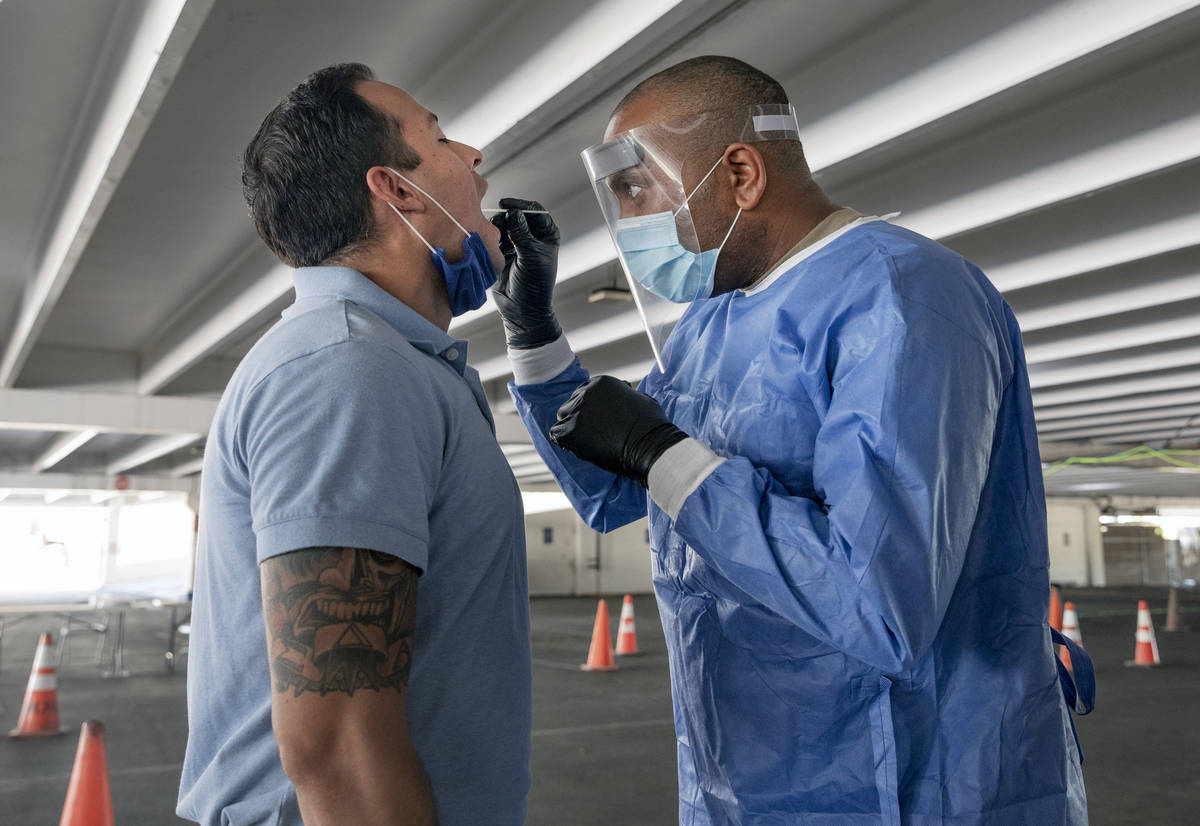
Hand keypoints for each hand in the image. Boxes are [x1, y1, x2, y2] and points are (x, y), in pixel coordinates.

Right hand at [491, 197, 560, 348]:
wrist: (521, 309)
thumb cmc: (534, 285)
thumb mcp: (530, 256)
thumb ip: (521, 233)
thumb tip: (513, 212)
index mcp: (546, 234)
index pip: (534, 210)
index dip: (520, 205)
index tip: (506, 205)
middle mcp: (532, 236)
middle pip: (515, 215)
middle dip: (505, 218)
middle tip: (497, 227)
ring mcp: (516, 244)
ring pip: (502, 225)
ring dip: (496, 229)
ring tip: (494, 240)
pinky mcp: (502, 252)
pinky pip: (493, 237)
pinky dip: (489, 238)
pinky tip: (488, 246)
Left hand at [549, 375, 687, 486]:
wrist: (650, 446)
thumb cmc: (651, 425)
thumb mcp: (639, 398)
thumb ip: (623, 394)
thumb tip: (624, 390)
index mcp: (601, 382)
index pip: (584, 392)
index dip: (590, 409)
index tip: (597, 421)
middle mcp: (586, 392)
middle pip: (571, 404)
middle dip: (580, 418)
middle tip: (593, 434)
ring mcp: (577, 411)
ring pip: (563, 418)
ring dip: (572, 430)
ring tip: (589, 442)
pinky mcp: (571, 430)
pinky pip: (556, 435)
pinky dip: (566, 442)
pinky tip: (581, 448)